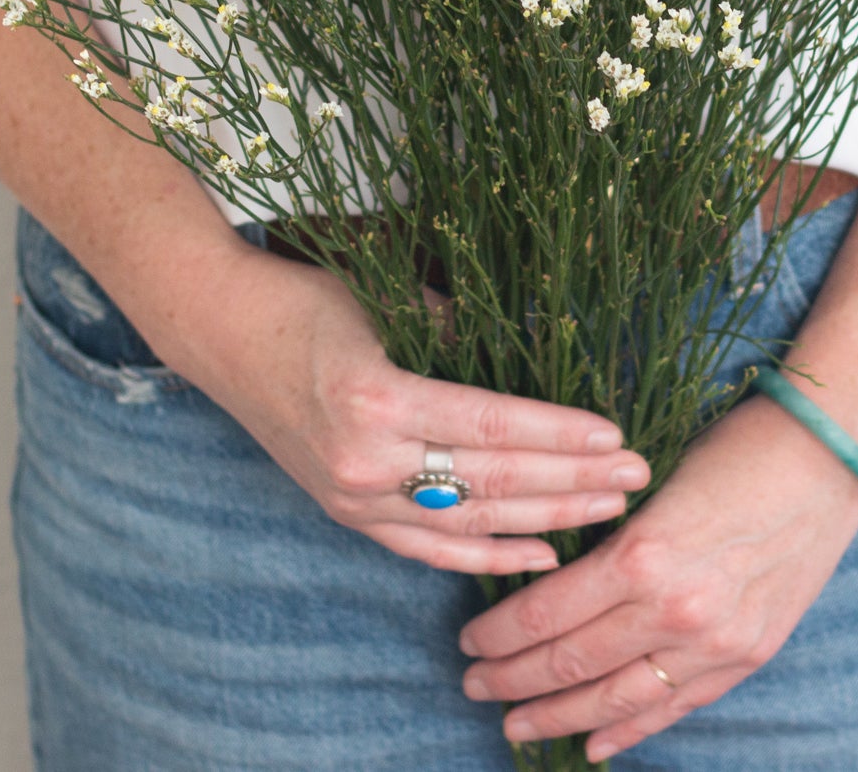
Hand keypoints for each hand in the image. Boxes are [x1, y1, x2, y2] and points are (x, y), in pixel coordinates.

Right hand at [159, 242, 650, 574]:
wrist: (221, 331)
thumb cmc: (308, 299)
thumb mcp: (390, 300)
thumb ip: (460, 333)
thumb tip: (536, 352)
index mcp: (380, 397)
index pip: (493, 426)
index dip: (559, 435)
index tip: (616, 435)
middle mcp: (366, 459)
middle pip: (491, 480)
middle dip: (571, 480)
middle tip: (636, 475)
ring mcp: (353, 495)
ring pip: (469, 523)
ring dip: (546, 521)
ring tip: (608, 511)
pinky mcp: (346, 511)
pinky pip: (428, 548)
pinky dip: (486, 557)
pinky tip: (541, 555)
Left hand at [457, 391, 857, 760]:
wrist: (826, 460)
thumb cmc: (734, 451)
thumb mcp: (654, 486)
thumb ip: (610, 543)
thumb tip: (551, 581)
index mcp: (641, 555)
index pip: (546, 613)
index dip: (498, 634)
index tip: (468, 640)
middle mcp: (673, 610)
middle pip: (571, 662)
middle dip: (513, 680)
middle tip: (475, 686)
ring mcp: (714, 643)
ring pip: (615, 699)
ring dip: (557, 717)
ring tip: (514, 725)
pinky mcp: (747, 657)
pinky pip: (674, 707)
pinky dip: (629, 731)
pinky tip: (593, 745)